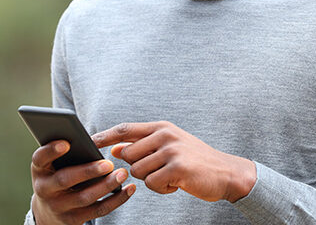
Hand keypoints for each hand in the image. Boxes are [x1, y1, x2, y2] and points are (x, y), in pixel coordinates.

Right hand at [30, 140, 135, 224]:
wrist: (49, 210)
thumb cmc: (57, 173)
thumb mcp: (53, 163)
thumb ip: (65, 151)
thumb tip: (87, 138)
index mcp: (39, 169)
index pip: (40, 158)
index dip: (51, 150)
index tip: (67, 143)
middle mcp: (44, 189)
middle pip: (65, 180)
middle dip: (88, 171)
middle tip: (108, 163)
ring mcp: (58, 206)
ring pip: (84, 198)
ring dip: (106, 186)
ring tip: (123, 173)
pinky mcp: (73, 220)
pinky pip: (98, 210)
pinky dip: (116, 200)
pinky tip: (129, 189)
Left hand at [92, 121, 255, 202]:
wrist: (226, 172)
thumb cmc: (194, 160)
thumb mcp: (168, 146)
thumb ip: (143, 145)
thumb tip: (115, 148)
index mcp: (161, 127)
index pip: (125, 129)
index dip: (105, 135)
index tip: (88, 141)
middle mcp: (165, 135)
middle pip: (128, 154)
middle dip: (137, 168)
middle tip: (157, 171)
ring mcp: (171, 150)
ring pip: (138, 171)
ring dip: (151, 180)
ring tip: (170, 177)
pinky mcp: (177, 167)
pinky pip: (152, 183)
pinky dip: (161, 189)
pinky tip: (176, 184)